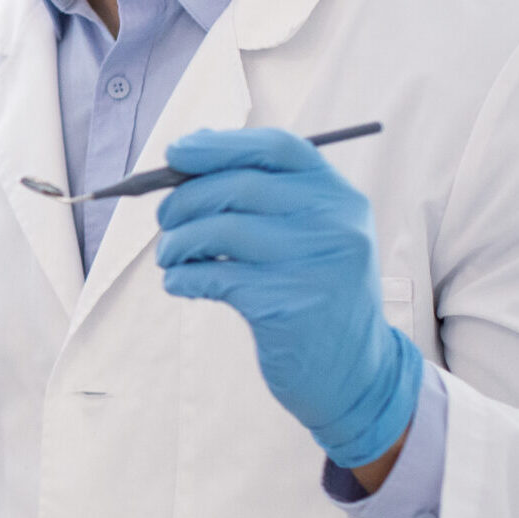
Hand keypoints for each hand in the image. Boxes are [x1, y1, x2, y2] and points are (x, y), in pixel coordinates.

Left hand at [155, 127, 422, 470]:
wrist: (354, 372)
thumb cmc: (311, 291)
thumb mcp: (306, 235)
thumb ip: (260, 192)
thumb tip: (188, 150)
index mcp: (339, 196)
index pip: (277, 147)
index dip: (219, 145)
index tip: (176, 152)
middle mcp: (335, 224)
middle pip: (239, 184)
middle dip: (185, 198)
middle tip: (164, 219)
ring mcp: (316, 264)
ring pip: (220, 230)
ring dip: (177, 242)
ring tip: (170, 257)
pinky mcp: (289, 305)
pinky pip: (214, 277)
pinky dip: (183, 277)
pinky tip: (179, 284)